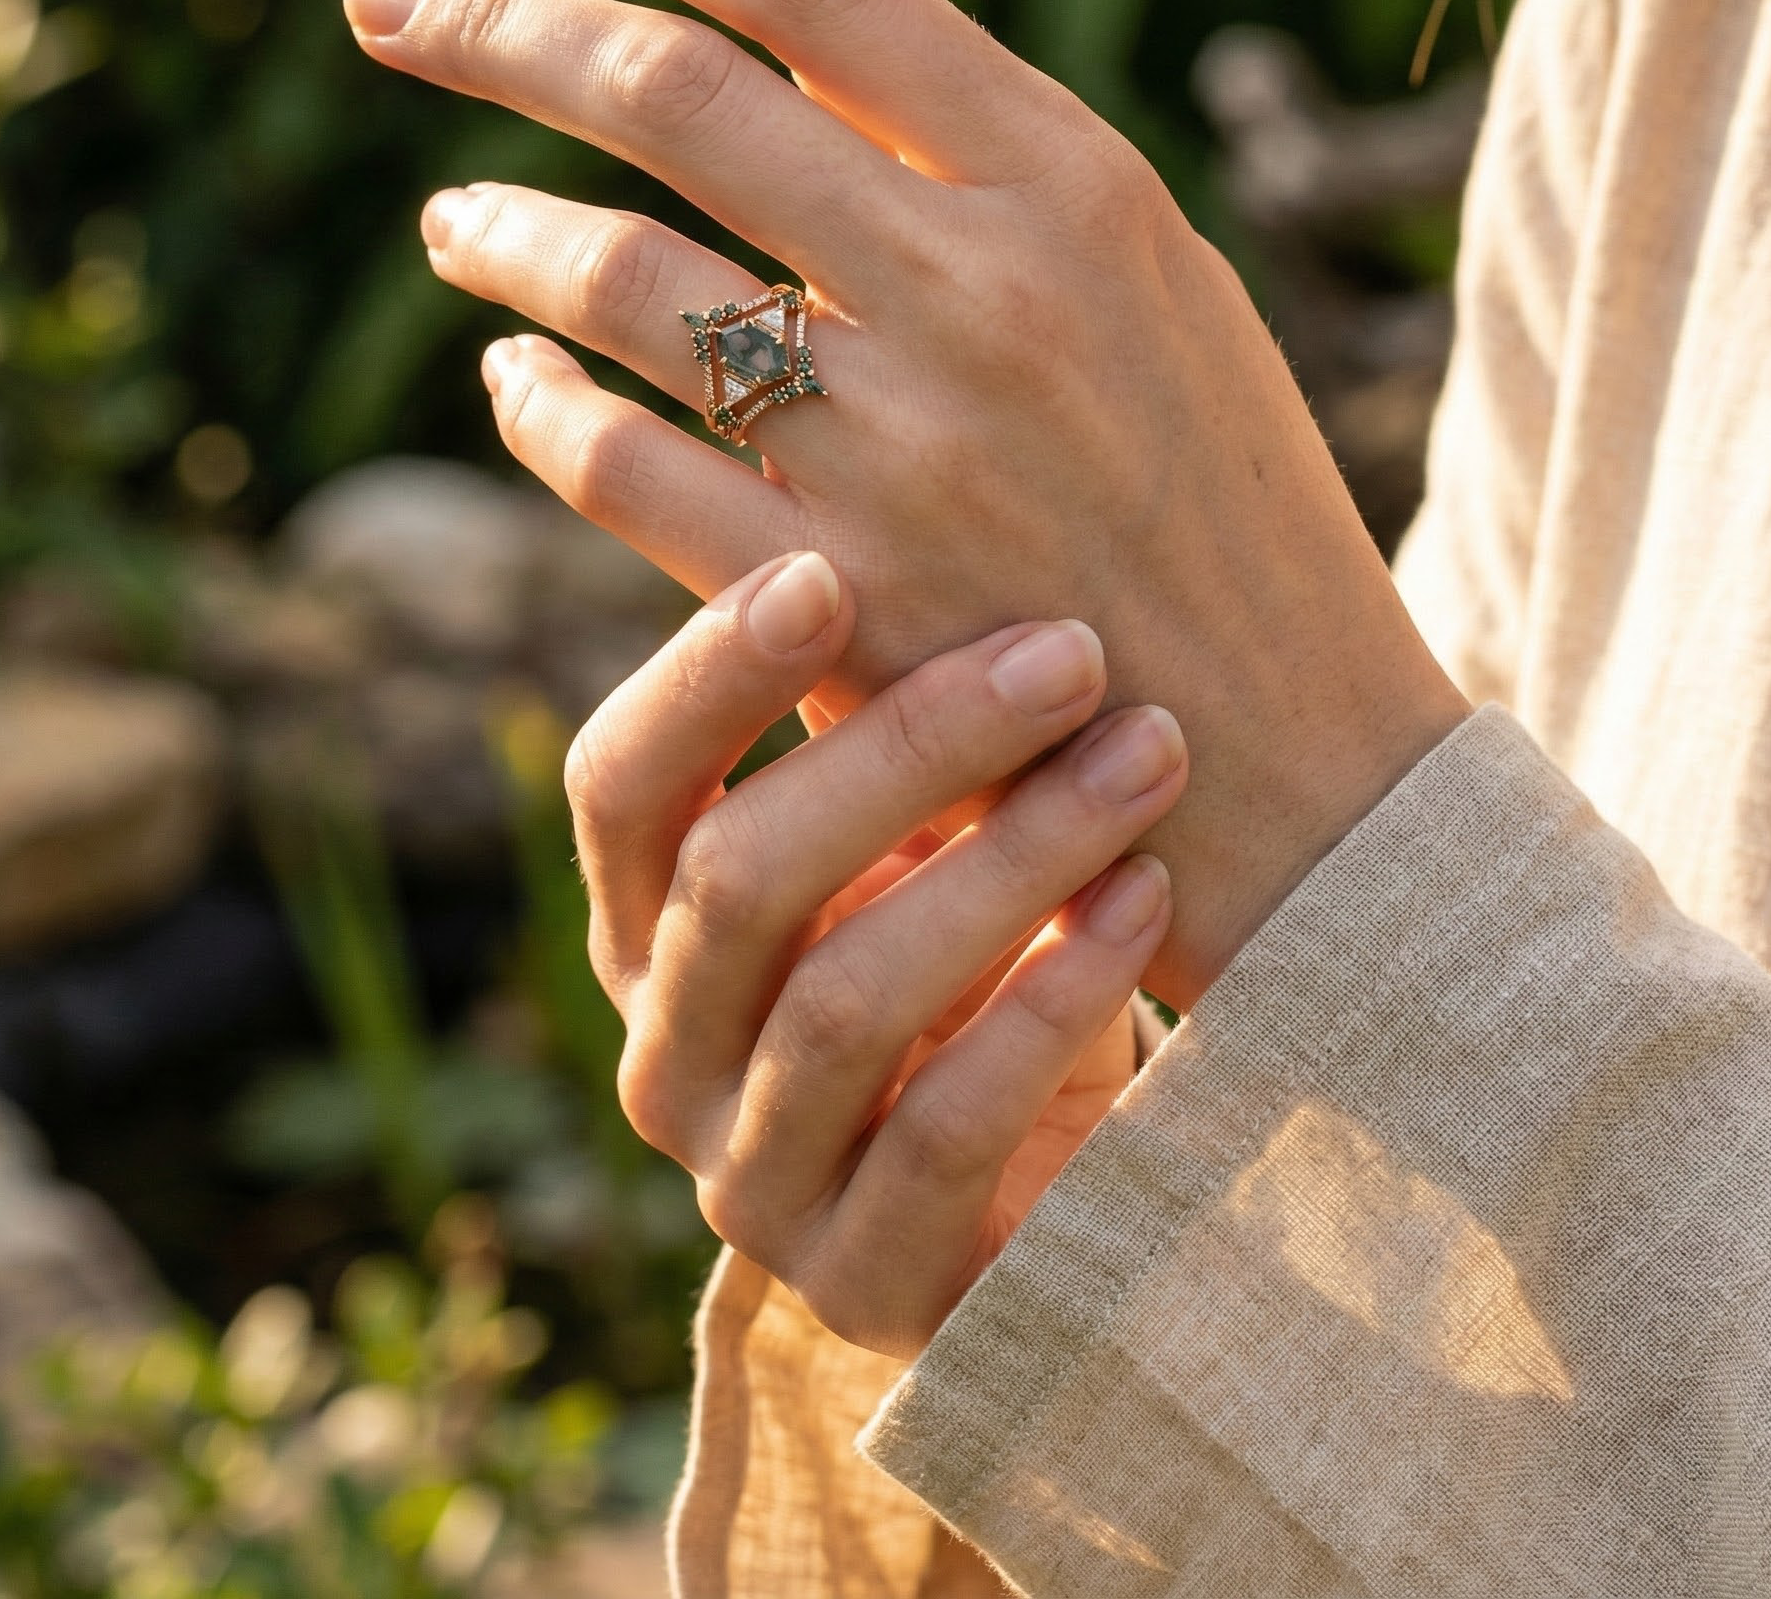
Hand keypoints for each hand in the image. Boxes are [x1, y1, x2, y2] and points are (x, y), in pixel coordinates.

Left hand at [343, 0, 1466, 1007]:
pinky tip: (512, 382)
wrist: (1298, 762)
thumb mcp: (1155, 291)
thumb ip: (986, 171)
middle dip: (496, 25)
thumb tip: (778, 54)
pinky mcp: (842, 604)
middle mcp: (987, 292)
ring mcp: (909, 453)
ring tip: (448, 219)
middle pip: (677, 95)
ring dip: (500, 232)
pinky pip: (623, 467)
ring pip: (625, 278)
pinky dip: (539, 408)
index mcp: (1078, 185)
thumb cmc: (1223, 507)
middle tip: (383, 3)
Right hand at [575, 549, 1184, 1357]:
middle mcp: (667, 1057)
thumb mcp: (911, 840)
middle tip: (1074, 651)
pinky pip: (944, 1128)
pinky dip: (1051, 1000)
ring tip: (1149, 753)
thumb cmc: (976, 964)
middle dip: (913, 748)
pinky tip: (1147, 899)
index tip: (829, 564)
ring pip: (845, 999)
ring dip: (1012, 858)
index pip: (621, 787)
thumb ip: (871, 715)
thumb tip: (865, 489)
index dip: (705, 674)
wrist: (1043, 1198)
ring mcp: (751, 1184)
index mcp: (650, 930)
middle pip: (740, 879)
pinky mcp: (867, 1281)